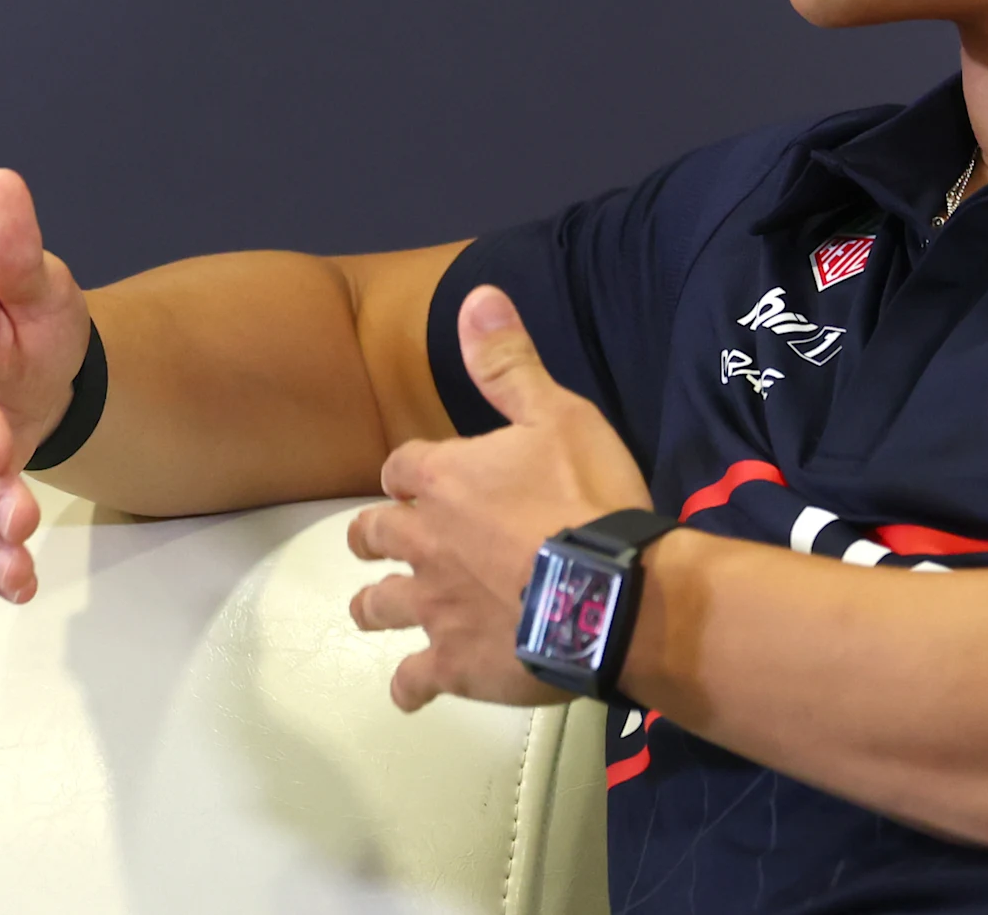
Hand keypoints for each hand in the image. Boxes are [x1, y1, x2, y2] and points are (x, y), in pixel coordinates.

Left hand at [347, 285, 652, 709]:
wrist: (615, 596)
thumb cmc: (589, 500)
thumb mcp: (557, 414)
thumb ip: (509, 362)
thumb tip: (476, 295)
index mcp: (440, 480)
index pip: (400, 468)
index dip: (409, 473)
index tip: (416, 479)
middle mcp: (421, 542)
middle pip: (373, 534)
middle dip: (374, 535)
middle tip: (378, 541)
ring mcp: (432, 607)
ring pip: (378, 604)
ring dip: (375, 603)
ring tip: (372, 607)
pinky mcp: (453, 663)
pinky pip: (414, 680)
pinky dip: (410, 686)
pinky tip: (410, 691)